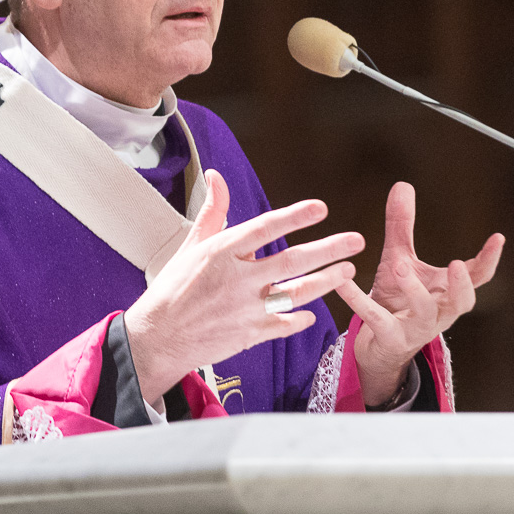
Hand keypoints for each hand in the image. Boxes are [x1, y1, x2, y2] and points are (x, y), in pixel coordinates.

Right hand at [124, 169, 362, 402]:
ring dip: (326, 282)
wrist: (157, 338)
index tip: (321, 208)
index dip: (295, 217)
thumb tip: (216, 176)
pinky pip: (285, 325)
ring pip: (296, 293)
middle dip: (328, 250)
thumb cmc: (173, 288)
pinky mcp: (249, 334)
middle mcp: (237, 279)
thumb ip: (213, 211)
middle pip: (292, 261)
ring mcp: (245, 309)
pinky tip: (314, 312)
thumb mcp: (192, 245)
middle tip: (356, 240)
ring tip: (348, 270)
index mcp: (222, 252)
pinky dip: (302, 319)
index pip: (265, 228)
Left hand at [337, 181, 503, 406]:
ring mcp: (415, 328)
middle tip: (458, 264)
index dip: (489, 260)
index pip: (477, 278)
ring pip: (424, 312)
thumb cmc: (396, 300)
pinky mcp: (388, 338)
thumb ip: (402, 226)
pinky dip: (358, 299)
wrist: (378, 346)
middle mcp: (438, 312)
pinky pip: (375, 318)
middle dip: (462, 286)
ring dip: (414, 290)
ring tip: (400, 267)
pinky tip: (343, 280)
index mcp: (447, 293)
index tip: (498, 238)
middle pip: (461, 303)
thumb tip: (403, 184)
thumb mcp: (400, 259)